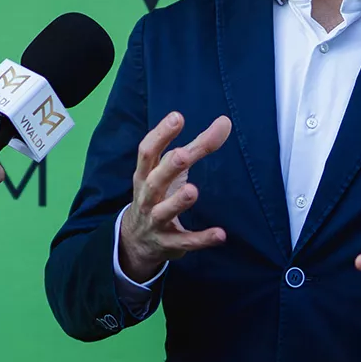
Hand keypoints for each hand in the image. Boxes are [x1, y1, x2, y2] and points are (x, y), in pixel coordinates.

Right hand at [119, 112, 231, 282]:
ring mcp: (155, 222)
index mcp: (145, 175)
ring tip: (193, 191)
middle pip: (154, 181)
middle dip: (168, 168)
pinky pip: (185, 242)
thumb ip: (196, 147)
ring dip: (177, 202)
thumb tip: (225, 122)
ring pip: (163, 212)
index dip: (160, 135)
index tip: (177, 117)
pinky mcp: (169, 243)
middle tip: (183, 155)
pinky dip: (202, 239)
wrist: (136, 242)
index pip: (147, 152)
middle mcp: (146, 198)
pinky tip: (220, 234)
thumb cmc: (158, 196)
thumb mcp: (170, 172)